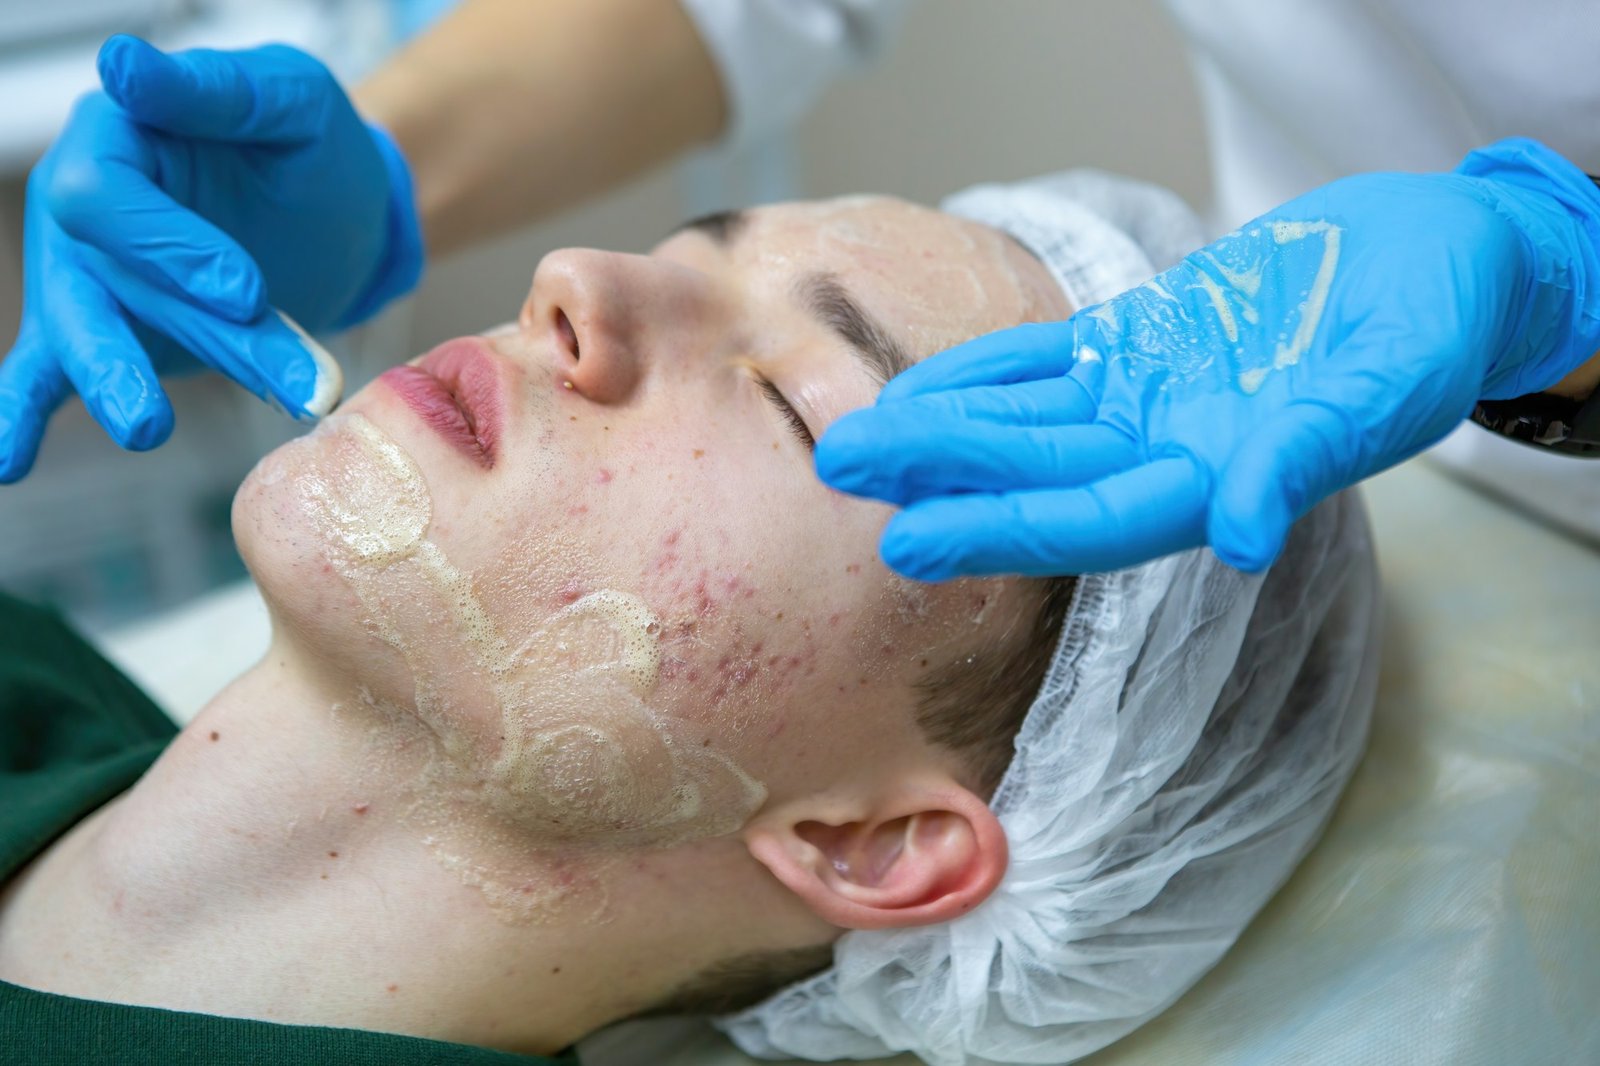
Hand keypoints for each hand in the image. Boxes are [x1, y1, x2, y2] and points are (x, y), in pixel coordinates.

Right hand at [0, 36, 423, 482]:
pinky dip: (19, 415)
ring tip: (147, 428)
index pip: (105, 193)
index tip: (246, 294)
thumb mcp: (290, 102)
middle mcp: (85, 205)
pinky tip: (6, 460)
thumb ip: (214, 90)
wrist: (341, 211)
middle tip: (276, 377)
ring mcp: (87, 271)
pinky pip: (46, 371)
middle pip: (102, 276)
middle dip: (190, 331)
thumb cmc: (314, 147)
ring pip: (86, 331)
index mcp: (118, 136)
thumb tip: (122, 65)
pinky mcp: (109, 329)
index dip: (167, 247)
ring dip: (119, 382)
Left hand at [818, 138, 1599, 577]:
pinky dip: (984, 372)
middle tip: (841, 476)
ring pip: (1027, 421)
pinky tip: (919, 386)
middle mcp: (1171, 450)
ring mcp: (1151, 395)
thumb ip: (1306, 456)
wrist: (1440, 253)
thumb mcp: (1388, 386)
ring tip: (851, 442)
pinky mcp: (1144, 338)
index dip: (1001, 530)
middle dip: (939, 479)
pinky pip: (1048, 360)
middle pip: (1036, 476)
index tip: (911, 541)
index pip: (1093, 520)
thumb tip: (1243, 533)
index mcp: (1224, 479)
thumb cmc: (1437, 325)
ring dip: (940, 431)